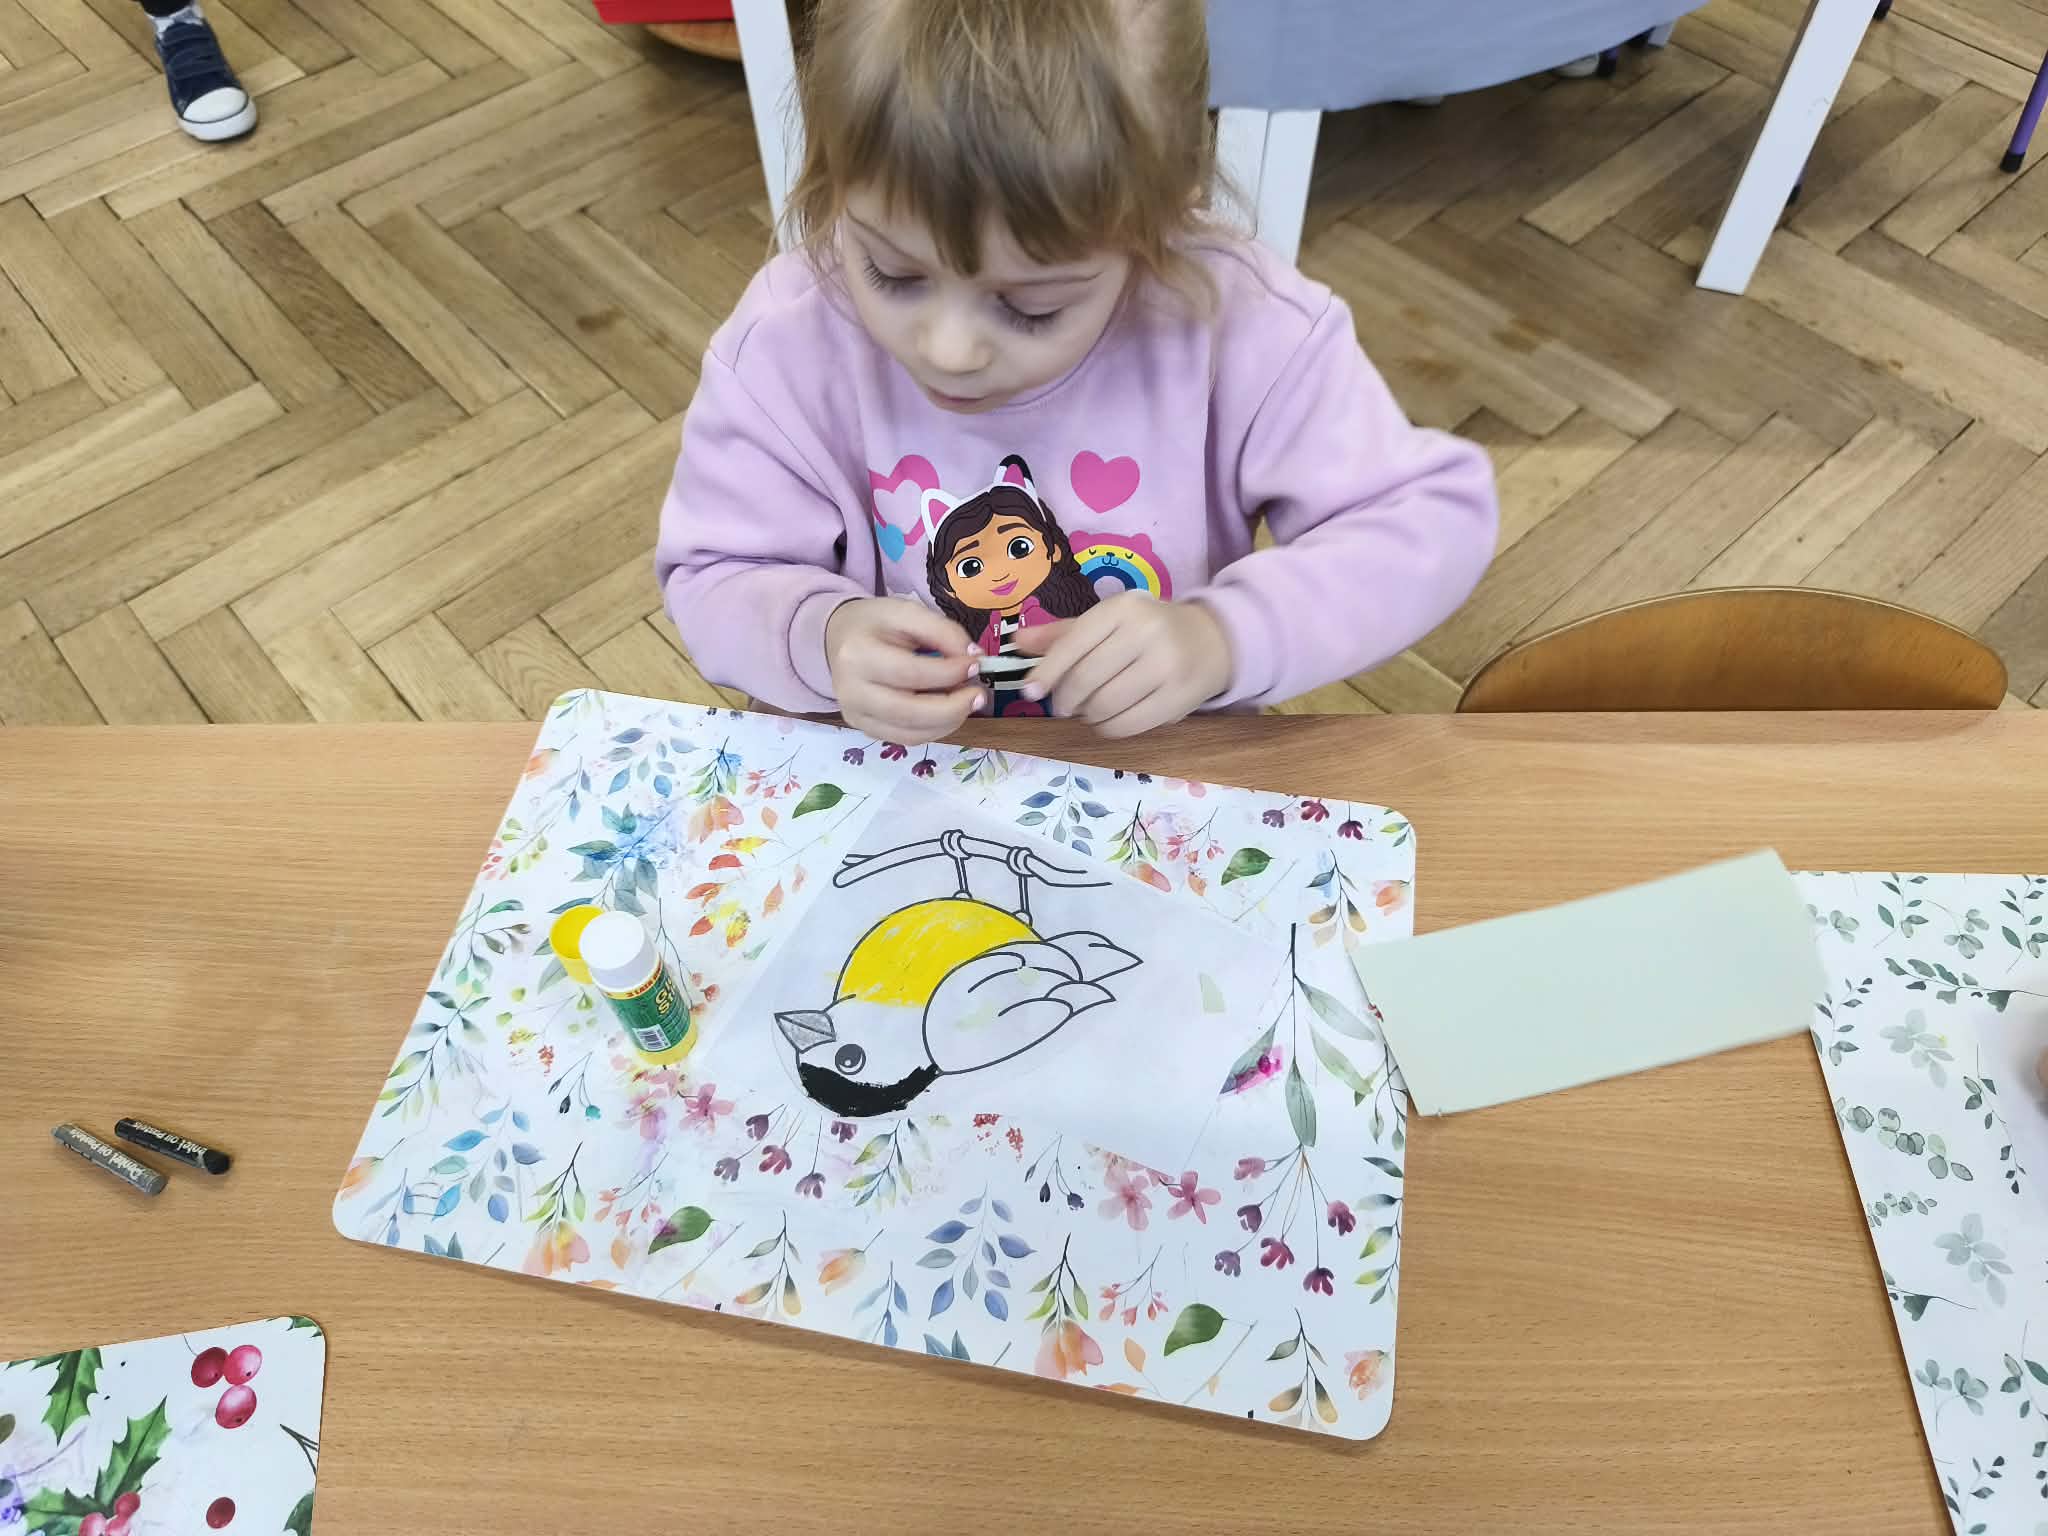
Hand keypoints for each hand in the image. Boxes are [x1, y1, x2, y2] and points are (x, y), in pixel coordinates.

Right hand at [825, 598, 983, 744]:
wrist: (840, 638)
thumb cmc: (875, 624)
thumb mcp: (907, 612)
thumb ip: (943, 631)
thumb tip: (974, 658)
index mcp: (857, 655)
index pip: (910, 673)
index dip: (949, 673)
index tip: (975, 664)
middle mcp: (851, 691)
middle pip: (909, 712)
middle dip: (953, 707)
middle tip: (979, 694)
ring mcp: (856, 715)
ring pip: (911, 733)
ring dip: (949, 721)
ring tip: (966, 701)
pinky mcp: (865, 729)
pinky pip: (907, 739)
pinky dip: (935, 730)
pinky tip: (948, 712)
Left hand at [1015, 595, 1231, 736]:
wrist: (1211, 640)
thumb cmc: (1149, 629)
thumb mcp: (1108, 621)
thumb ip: (1063, 633)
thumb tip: (1018, 642)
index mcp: (1122, 609)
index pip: (1072, 644)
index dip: (1046, 672)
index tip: (1029, 691)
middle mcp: (1145, 632)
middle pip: (1085, 680)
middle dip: (1065, 699)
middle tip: (1063, 705)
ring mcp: (1166, 666)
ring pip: (1104, 706)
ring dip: (1086, 715)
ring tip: (1088, 709)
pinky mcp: (1179, 698)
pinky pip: (1128, 725)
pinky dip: (1108, 728)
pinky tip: (1107, 720)